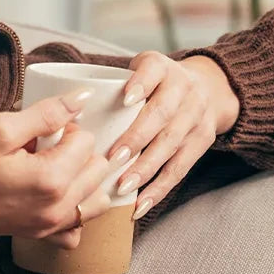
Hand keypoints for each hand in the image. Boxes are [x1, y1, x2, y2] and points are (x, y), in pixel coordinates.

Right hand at [0, 91, 112, 245]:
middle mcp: (58, 208)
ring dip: (82, 177)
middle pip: (98, 169)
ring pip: (95, 198)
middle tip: (42, 144)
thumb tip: (81, 98)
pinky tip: (54, 193)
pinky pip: (77, 225)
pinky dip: (75, 207)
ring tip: (51, 165)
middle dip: (76, 150)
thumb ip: (46, 114)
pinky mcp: (39, 233)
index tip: (38, 127)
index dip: (65, 125)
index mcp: (51, 179)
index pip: (87, 141)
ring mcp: (50, 226)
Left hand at [106, 52, 239, 220]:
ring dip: (146, 169)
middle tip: (114, 157)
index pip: (153, 69)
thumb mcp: (139, 70)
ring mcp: (196, 117)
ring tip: (123, 186)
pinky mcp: (202, 142)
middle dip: (138, 138)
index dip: (141, 83)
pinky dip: (159, 190)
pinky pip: (180, 169)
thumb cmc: (156, 84)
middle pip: (162, 114)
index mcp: (163, 68)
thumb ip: (110, 84)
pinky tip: (140, 206)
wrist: (209, 88)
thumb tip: (64, 111)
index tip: (125, 99)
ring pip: (171, 145)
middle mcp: (184, 90)